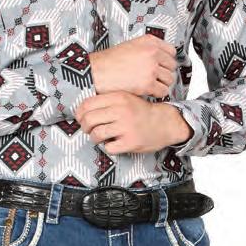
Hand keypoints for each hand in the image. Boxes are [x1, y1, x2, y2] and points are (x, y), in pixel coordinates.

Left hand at [75, 90, 192, 154]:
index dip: (80, 113)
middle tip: (89, 130)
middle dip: (85, 127)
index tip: (81, 118)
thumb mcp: (126, 98)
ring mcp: (126, 127)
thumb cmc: (142, 112)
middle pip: (89, 120)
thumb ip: (107, 101)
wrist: (165, 123)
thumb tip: (83, 110)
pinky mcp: (130, 142)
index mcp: (118, 98)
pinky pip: (108, 148)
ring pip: (97, 134)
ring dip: (95, 138)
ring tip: (100, 138)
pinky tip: (113, 143)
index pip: (88, 104)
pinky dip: (108, 148)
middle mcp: (121, 111)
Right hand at [88, 35, 177, 99]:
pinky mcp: (148, 83)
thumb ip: (147, 49)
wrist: (96, 72)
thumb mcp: (131, 46)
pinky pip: (163, 91)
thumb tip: (161, 57)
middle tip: (156, 78)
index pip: (171, 51)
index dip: (166, 61)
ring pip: (169, 79)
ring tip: (151, 85)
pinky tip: (149, 92)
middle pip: (172, 66)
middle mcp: (152, 53)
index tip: (162, 67)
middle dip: (165, 73)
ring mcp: (151, 68)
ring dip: (162, 84)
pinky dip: (157, 94)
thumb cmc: (109, 61)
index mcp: (149, 42)